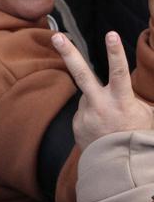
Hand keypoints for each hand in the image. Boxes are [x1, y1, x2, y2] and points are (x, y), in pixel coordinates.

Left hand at [53, 31, 153, 150]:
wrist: (120, 167)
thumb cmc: (138, 137)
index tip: (111, 34)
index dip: (115, 53)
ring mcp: (86, 114)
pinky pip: (84, 113)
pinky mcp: (76, 124)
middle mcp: (100, 105)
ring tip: (111, 122)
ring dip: (98, 104)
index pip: (119, 72)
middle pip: (82, 74)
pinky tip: (101, 129)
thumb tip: (136, 86)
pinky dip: (93, 116)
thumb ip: (136, 98)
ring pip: (88, 97)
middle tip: (56, 36)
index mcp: (121, 100)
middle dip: (69, 53)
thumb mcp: (146, 115)